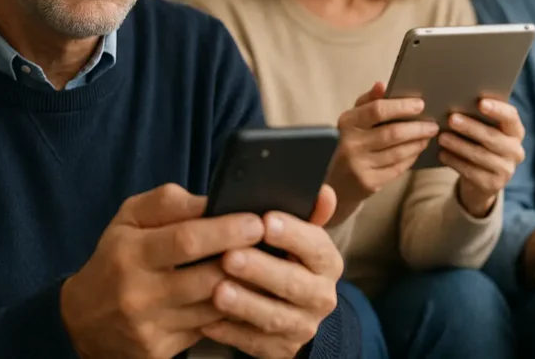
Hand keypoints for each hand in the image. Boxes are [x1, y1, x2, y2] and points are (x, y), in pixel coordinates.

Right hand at [59, 183, 265, 358]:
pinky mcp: (159, 351)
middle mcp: (138, 292)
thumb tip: (211, 200)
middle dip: (246, 260)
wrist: (82, 319)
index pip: (187, 240)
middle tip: (274, 244)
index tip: (256, 221)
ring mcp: (149, 326)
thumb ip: (167, 202)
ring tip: (269, 268)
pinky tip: (248, 296)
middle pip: (207, 278)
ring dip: (246, 288)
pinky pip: (207, 329)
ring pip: (213, 308)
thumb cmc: (115, 257)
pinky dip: (231, 312)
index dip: (227, 230)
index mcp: (130, 252)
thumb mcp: (129, 219)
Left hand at [201, 184, 343, 358]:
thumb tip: (323, 192)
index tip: (265, 221)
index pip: (315, 245)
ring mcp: (302, 325)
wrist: (293, 309)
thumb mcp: (298, 235)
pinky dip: (231, 332)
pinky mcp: (281, 349)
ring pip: (274, 317)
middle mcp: (321, 296)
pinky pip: (255, 343)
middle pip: (294, 284)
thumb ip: (307, 213)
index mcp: (327, 262)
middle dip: (262, 270)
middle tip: (230, 256)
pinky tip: (207, 321)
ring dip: (245, 304)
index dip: (292, 234)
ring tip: (217, 290)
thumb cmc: (287, 259)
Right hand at [327, 82, 439, 221]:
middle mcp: (351, 144)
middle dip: (417, 128)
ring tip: (428, 136)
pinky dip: (411, 157)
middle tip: (432, 125)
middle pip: (392, 133)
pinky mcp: (369, 183)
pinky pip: (398, 168)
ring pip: (398, 152)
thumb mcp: (352, 120)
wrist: (334, 184)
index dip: (401, 106)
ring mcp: (359, 166)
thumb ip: (368, 101)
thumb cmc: (349, 143)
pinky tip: (417, 150)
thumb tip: (382, 85)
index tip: (420, 104)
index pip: (377, 110)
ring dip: (417, 143)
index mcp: (347, 123)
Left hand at [436, 98, 525, 216]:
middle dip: (471, 127)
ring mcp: (507, 170)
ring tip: (441, 137)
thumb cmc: (480, 144)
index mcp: (516, 132)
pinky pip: (471, 172)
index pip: (511, 117)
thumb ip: (477, 117)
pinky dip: (455, 161)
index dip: (497, 109)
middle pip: (493, 137)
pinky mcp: (493, 185)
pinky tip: (442, 154)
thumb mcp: (484, 130)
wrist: (482, 180)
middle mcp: (516, 151)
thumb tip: (456, 100)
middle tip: (451, 119)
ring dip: (459, 145)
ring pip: (481, 155)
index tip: (480, 102)